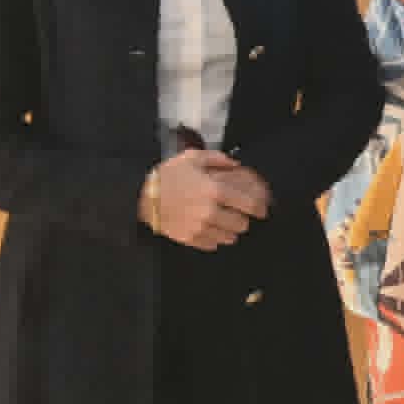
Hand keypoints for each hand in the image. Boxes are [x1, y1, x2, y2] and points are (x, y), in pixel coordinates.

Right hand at [153, 149, 269, 250]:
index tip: (262, 209)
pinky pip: (213, 245)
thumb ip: (218, 159)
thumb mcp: (193, 158)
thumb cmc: (168, 175)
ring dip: (230, 230)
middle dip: (242, 219)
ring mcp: (200, 228)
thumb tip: (236, 164)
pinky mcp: (190, 239)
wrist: (142, 196)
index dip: (260, 208)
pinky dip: (215, 238)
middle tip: (237, 214)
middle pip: (241, 225)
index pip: (250, 205)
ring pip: (229, 237)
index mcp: (215, 190)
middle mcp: (211, 212)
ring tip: (223, 222)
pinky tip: (210, 228)